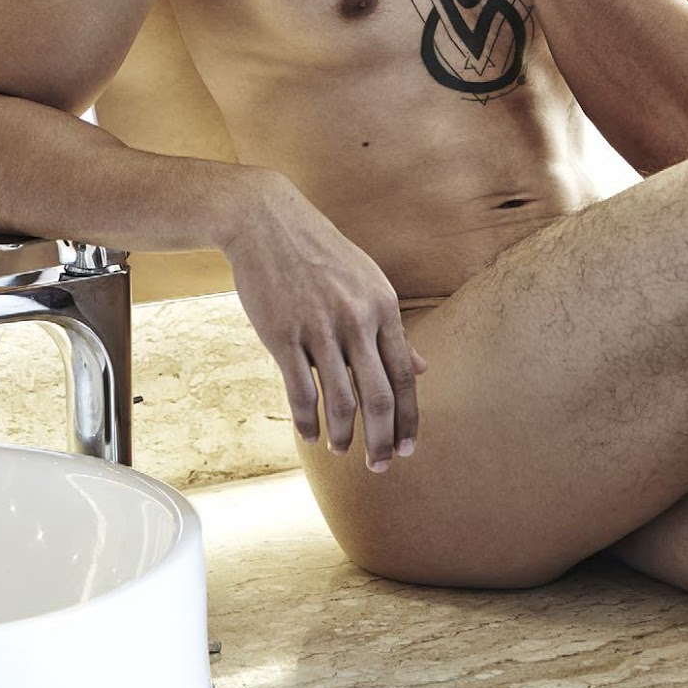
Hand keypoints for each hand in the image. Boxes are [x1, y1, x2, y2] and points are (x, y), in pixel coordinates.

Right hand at [221, 174, 426, 471]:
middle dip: (382, 439)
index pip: (404, 375)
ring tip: (341, 450)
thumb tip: (421, 366)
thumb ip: (391, 328)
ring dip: (343, 435)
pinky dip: (307, 422)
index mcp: (383, 305)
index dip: (408, 417)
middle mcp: (357, 319)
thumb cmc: (320, 253)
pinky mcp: (283, 335)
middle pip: (378, 396)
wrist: (266, 221)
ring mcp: (319, 328)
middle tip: (380, 466)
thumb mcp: (367, 282)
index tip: (407, 447)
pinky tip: (309, 435)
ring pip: (340, 400)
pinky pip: (300, 392)